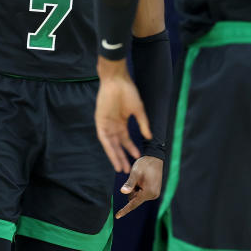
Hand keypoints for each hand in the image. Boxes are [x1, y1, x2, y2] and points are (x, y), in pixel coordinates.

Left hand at [95, 58, 150, 173]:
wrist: (117, 80)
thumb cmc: (128, 91)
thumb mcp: (138, 110)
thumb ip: (143, 124)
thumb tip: (149, 137)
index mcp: (121, 121)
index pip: (125, 139)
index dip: (131, 148)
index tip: (138, 157)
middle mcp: (113, 124)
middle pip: (117, 144)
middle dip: (123, 156)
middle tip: (128, 169)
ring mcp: (106, 123)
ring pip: (110, 144)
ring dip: (115, 156)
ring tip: (122, 168)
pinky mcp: (100, 121)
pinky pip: (104, 138)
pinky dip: (109, 148)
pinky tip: (114, 157)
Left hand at [116, 156, 162, 218]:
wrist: (155, 158)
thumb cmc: (144, 164)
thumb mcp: (135, 173)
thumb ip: (129, 184)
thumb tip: (122, 192)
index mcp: (148, 192)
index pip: (133, 204)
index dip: (124, 210)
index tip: (117, 216)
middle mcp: (153, 195)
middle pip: (135, 199)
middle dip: (131, 191)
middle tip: (135, 179)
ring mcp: (154, 194)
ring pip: (138, 196)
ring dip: (135, 189)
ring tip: (140, 178)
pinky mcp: (154, 191)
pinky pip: (142, 194)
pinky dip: (139, 188)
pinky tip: (142, 179)